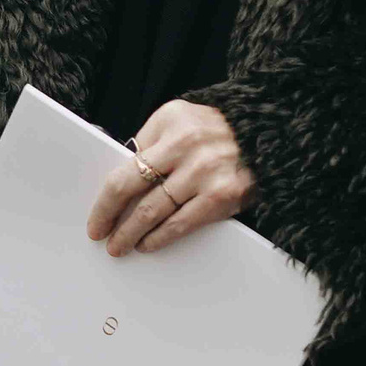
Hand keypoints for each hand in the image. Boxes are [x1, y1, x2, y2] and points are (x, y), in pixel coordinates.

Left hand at [87, 99, 253, 257]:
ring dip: (133, 234)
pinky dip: (161, 237)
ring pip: (155, 212)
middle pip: (135, 192)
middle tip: (103, 238)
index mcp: (171, 122)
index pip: (125, 170)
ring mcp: (206, 170)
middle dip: (113, 221)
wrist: (269, 133)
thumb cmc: (217, 129)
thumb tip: (122, 185)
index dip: (105, 202)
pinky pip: (183, 223)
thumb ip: (152, 144)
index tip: (96, 220)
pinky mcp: (224, 193)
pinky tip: (149, 243)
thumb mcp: (180, 119)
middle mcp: (188, 144)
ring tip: (123, 245)